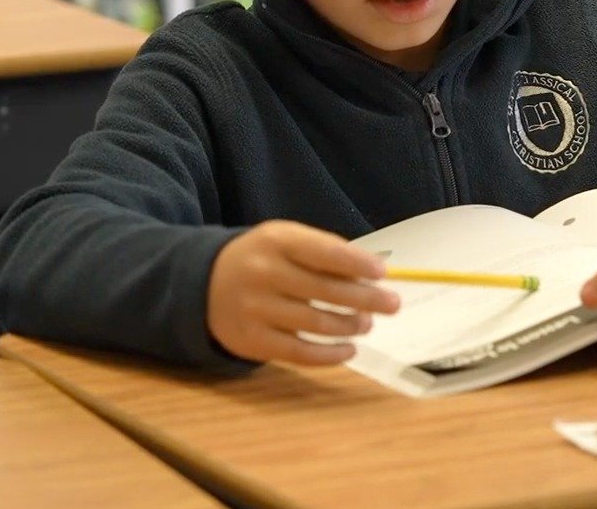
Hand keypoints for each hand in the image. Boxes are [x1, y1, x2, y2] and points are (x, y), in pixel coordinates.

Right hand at [206, 220, 400, 365]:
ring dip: (350, 325)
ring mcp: (255, 309)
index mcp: (276, 241)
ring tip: (367, 324)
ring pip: (316, 323)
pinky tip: (349, 349)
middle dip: (365, 299)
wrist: (204, 284)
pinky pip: (299, 353)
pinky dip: (331, 355)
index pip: (324, 252)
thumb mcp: (286, 241)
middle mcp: (263, 274)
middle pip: (324, 290)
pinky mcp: (251, 341)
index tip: (382, 274)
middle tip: (392, 304)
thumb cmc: (263, 259)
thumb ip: (324, 252)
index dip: (356, 263)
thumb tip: (374, 275)